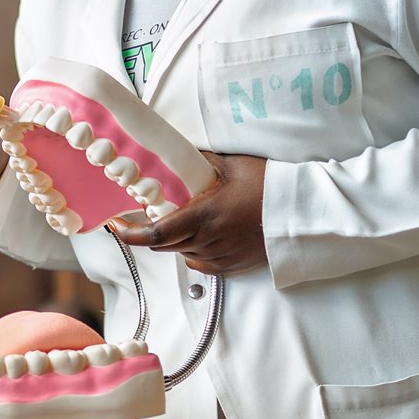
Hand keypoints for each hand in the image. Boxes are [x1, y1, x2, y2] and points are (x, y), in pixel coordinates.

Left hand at [110, 153, 267, 274]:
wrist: (303, 212)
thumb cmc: (270, 186)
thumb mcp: (232, 166)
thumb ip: (201, 161)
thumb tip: (178, 152)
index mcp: (204, 216)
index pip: (156, 233)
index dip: (131, 235)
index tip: (116, 227)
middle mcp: (209, 240)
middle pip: (164, 245)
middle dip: (152, 231)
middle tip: (148, 213)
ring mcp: (221, 256)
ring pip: (181, 253)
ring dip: (174, 240)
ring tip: (183, 219)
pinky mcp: (232, 266)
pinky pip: (200, 264)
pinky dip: (192, 252)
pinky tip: (200, 236)